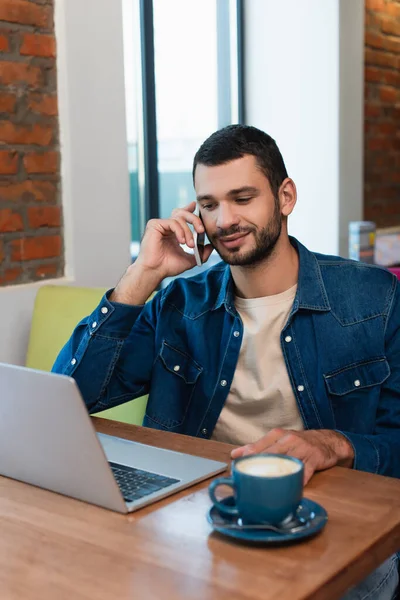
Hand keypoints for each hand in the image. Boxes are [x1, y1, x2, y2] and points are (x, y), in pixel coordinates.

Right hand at [135, 201, 212, 278]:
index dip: (189, 209)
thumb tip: (211, 246)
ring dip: (188, 232)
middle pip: (182, 213)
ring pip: (179, 218)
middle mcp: (166, 226)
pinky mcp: (154, 225)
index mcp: (173, 232)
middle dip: (195, 220)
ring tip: (190, 245)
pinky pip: (172, 222)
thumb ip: (201, 253)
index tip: (195, 206)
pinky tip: (181, 242)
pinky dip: (180, 231)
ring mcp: (160, 225)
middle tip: (201, 230)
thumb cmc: (168, 267)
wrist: (155, 271)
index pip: (182, 216)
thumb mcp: (190, 260)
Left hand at [231, 429, 353, 484]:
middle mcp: (289, 440)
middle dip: (257, 468)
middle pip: (270, 455)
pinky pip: (303, 472)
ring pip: (285, 463)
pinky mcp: (313, 459)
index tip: (235, 467)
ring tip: (264, 487)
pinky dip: (296, 481)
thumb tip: (236, 454)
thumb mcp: (279, 440)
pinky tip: (289, 489)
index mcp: (277, 435)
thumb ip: (258, 447)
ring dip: (275, 476)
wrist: (327, 441)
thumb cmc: (299, 442)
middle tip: (246, 481)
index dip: (246, 457)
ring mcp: (302, 449)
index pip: (258, 446)